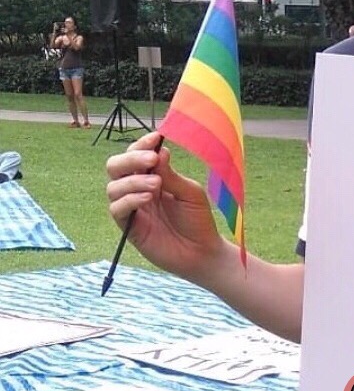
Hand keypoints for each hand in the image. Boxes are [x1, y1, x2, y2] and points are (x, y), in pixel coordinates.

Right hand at [105, 132, 224, 280]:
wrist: (202, 252)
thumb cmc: (198, 220)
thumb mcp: (190, 193)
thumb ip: (171, 174)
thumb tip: (159, 151)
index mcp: (152, 177)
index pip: (136, 155)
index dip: (141, 145)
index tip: (156, 137)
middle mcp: (137, 190)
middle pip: (115, 166)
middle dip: (130, 159)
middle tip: (151, 159)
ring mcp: (131, 208)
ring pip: (113, 186)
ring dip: (133, 180)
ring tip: (157, 185)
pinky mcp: (128, 227)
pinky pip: (116, 209)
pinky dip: (130, 199)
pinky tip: (148, 198)